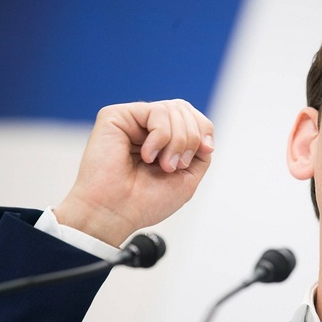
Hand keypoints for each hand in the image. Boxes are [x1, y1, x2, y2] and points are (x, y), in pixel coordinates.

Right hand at [54, 100, 213, 245]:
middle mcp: (146, 128)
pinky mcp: (116, 116)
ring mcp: (132, 121)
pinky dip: (161, 136)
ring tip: (162, 164)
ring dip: (177, 141)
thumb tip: (203, 131)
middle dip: (191, 137)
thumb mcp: (188, 177)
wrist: (116, 212)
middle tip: (175, 165)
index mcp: (162, 140)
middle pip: (184, 109)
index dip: (203, 129)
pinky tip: (146, 155)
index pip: (192, 116)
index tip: (204, 150)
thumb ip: (200, 151)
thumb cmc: (145, 201)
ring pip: (173, 109)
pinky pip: (156, 111)